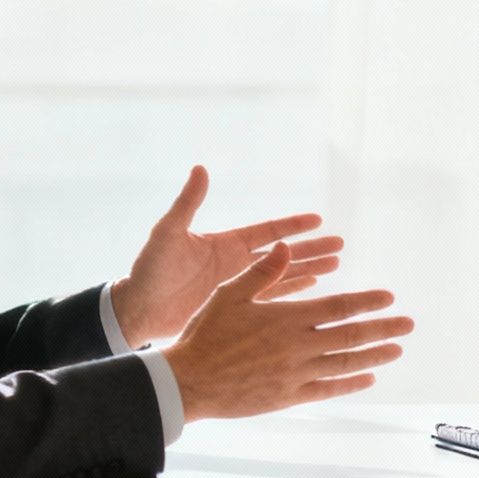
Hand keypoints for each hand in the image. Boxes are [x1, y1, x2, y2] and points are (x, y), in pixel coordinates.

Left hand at [111, 166, 343, 344]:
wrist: (137, 308)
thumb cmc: (149, 270)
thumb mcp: (168, 232)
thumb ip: (188, 203)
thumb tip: (200, 168)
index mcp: (225, 244)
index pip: (268, 232)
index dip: (293, 226)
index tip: (318, 219)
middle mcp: (236, 263)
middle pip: (284, 253)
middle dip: (312, 249)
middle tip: (340, 246)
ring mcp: (237, 286)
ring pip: (283, 276)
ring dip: (309, 270)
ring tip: (336, 266)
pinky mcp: (234, 308)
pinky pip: (271, 299)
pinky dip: (292, 294)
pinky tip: (311, 290)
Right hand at [163, 244, 413, 419]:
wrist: (190, 381)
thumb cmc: (206, 334)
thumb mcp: (230, 294)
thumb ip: (263, 272)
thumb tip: (287, 246)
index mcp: (287, 317)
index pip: (338, 307)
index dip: (366, 302)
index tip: (387, 298)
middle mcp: (298, 345)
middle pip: (351, 335)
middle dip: (383, 328)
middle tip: (408, 324)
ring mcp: (296, 373)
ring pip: (345, 363)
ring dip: (375, 355)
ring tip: (397, 349)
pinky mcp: (289, 396)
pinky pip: (328, 389)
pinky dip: (351, 383)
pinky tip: (368, 378)